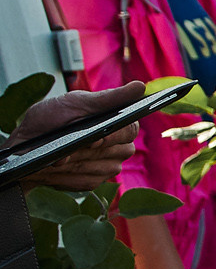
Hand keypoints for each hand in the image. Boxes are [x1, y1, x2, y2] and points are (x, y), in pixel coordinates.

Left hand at [12, 84, 144, 191]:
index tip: (96, 137)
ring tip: (57, 156)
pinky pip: (88, 181)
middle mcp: (117, 146)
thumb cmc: (49, 120)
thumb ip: (110, 97)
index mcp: (117, 123)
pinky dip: (68, 175)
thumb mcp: (76, 103)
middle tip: (70, 147)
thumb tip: (140, 86)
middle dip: (93, 150)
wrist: (23, 146)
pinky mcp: (90, 181)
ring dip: (78, 162)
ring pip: (105, 168)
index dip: (115, 135)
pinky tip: (55, 168)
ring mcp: (106, 166)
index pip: (131, 130)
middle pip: (123, 151)